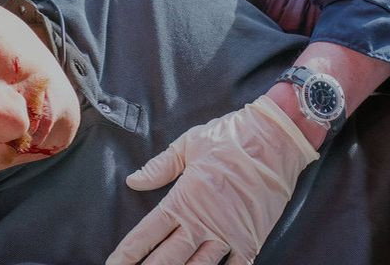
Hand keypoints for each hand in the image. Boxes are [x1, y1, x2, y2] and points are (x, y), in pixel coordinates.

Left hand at [106, 95, 318, 264]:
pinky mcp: (251, 240)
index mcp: (183, 199)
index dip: (129, 252)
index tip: (114, 263)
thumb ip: (159, 167)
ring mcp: (228, 235)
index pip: (148, 233)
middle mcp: (203, 222)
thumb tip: (133, 181)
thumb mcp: (188, 145)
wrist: (275, 140)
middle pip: (168, 259)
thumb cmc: (230, 138)